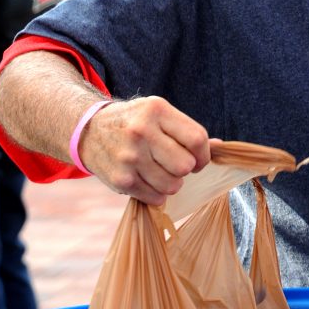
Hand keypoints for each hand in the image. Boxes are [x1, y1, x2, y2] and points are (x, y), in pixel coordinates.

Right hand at [78, 95, 210, 203]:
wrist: (88, 130)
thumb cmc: (134, 122)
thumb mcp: (158, 114)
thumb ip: (187, 130)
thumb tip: (220, 147)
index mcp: (156, 110)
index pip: (197, 139)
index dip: (204, 154)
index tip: (198, 158)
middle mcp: (141, 132)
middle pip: (186, 166)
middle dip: (185, 168)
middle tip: (174, 163)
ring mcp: (129, 157)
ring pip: (173, 185)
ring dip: (172, 182)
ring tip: (159, 171)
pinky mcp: (121, 179)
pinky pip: (156, 198)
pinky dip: (157, 193)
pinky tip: (147, 179)